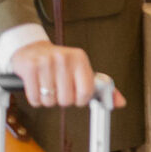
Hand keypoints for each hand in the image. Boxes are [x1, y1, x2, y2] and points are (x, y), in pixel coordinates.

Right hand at [10, 41, 126, 108]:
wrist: (33, 48)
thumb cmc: (60, 64)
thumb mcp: (82, 71)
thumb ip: (102, 89)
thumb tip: (120, 102)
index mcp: (80, 58)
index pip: (86, 92)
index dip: (80, 100)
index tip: (75, 95)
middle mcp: (64, 58)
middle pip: (66, 100)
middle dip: (61, 99)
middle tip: (58, 87)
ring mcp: (46, 62)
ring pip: (49, 101)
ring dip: (47, 99)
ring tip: (47, 85)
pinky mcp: (30, 68)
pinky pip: (34, 99)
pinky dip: (35, 98)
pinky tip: (37, 86)